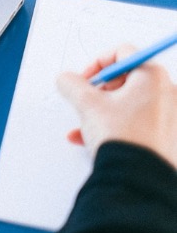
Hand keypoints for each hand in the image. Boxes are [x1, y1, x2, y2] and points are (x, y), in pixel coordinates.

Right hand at [56, 44, 176, 167]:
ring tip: (87, 124)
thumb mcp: (86, 103)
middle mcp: (168, 92)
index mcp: (153, 76)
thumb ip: (71, 83)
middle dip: (100, 90)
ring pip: (130, 102)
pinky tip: (93, 138)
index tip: (85, 79)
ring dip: (103, 109)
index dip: (97, 64)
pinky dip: (115, 125)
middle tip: (87, 101)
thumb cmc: (123, 138)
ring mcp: (170, 115)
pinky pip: (137, 121)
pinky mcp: (168, 135)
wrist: (138, 179)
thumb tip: (67, 79)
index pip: (122, 53)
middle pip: (127, 78)